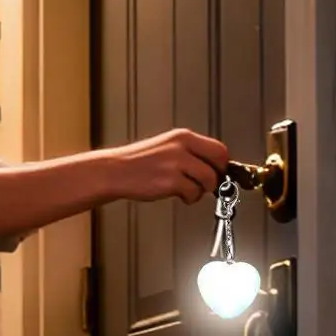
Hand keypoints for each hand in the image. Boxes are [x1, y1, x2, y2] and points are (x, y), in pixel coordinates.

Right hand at [108, 128, 229, 203]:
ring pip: (209, 179)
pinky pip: (193, 193)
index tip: (217, 173)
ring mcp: (176, 163)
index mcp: (183, 137)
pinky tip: (177, 195)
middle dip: (217, 176)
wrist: (114, 172)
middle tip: (207, 184)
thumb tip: (212, 167)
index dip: (221, 164)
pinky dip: (189, 198)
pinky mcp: (170, 181)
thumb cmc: (138, 164)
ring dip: (201, 190)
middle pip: (219, 161)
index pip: (218, 148)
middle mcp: (182, 147)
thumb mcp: (167, 148)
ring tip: (187, 191)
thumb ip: (189, 153)